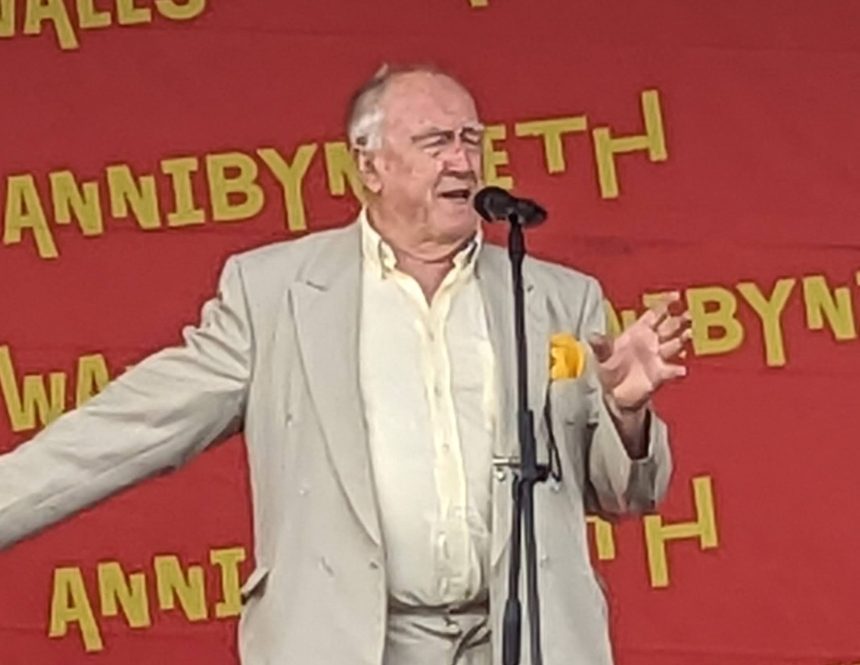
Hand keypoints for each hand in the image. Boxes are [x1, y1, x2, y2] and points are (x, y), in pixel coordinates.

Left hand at [588, 293, 690, 413]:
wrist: (611, 394)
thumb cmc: (606, 371)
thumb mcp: (602, 356)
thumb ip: (601, 346)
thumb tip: (591, 336)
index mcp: (637, 332)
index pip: (655, 313)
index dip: (666, 304)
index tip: (676, 296)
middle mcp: (650, 342)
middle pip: (669, 326)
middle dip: (680, 319)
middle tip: (688, 314)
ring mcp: (656, 357)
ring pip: (674, 344)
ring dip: (682, 339)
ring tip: (687, 334)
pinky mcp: (659, 374)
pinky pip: (671, 370)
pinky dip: (676, 370)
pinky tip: (680, 369)